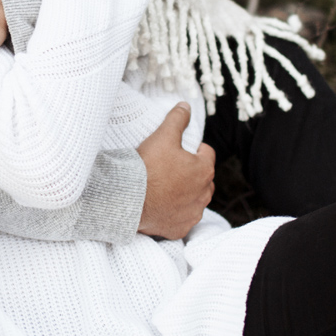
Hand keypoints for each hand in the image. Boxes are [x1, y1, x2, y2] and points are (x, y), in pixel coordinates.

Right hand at [136, 103, 215, 239]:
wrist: (129, 200)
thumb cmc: (148, 167)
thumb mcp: (163, 136)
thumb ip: (177, 120)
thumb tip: (186, 106)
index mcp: (204, 170)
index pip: (206, 152)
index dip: (193, 148)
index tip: (178, 149)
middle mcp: (204, 194)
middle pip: (202, 178)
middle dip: (191, 172)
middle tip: (169, 167)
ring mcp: (192, 213)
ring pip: (195, 199)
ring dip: (186, 193)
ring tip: (164, 186)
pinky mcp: (180, 228)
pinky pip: (182, 218)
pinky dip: (175, 212)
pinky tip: (161, 204)